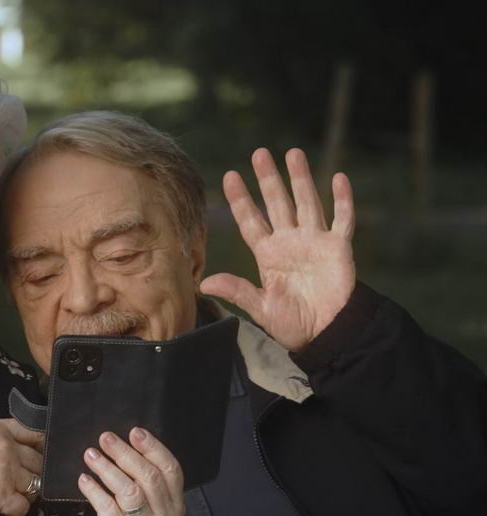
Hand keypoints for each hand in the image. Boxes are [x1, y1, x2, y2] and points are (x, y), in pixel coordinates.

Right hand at [0, 418, 42, 515]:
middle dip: (33, 472)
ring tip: (12, 497)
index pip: (35, 433)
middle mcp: (8, 448)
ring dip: (26, 492)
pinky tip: (7, 511)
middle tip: (23, 481)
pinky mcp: (1, 496)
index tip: (42, 454)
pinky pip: (23, 506)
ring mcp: (7, 472)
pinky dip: (17, 511)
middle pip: (38, 462)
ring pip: (35, 485)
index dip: (42, 445)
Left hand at [79, 428, 184, 515]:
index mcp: (175, 507)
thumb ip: (146, 483)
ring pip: (128, 490)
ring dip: (107, 468)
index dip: (153, 447)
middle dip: (125, 452)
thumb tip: (127, 444)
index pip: (171, 470)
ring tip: (91, 454)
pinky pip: (106, 507)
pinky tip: (84, 479)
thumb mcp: (149, 510)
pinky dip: (93, 489)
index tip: (135, 431)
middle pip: (148, 476)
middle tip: (106, 438)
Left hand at [200, 148, 355, 350]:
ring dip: (301, 179)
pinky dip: (342, 200)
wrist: (326, 333)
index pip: (251, 221)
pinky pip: (342, 220)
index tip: (230, 176)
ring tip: (293, 153)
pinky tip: (338, 178)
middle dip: (268, 179)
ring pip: (307, 203)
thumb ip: (237, 291)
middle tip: (259, 153)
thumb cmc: (292, 323)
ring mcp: (315, 242)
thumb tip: (204, 283)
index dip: (241, 200)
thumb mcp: (261, 308)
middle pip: (277, 203)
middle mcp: (290, 242)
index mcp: (268, 254)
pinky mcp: (339, 248)